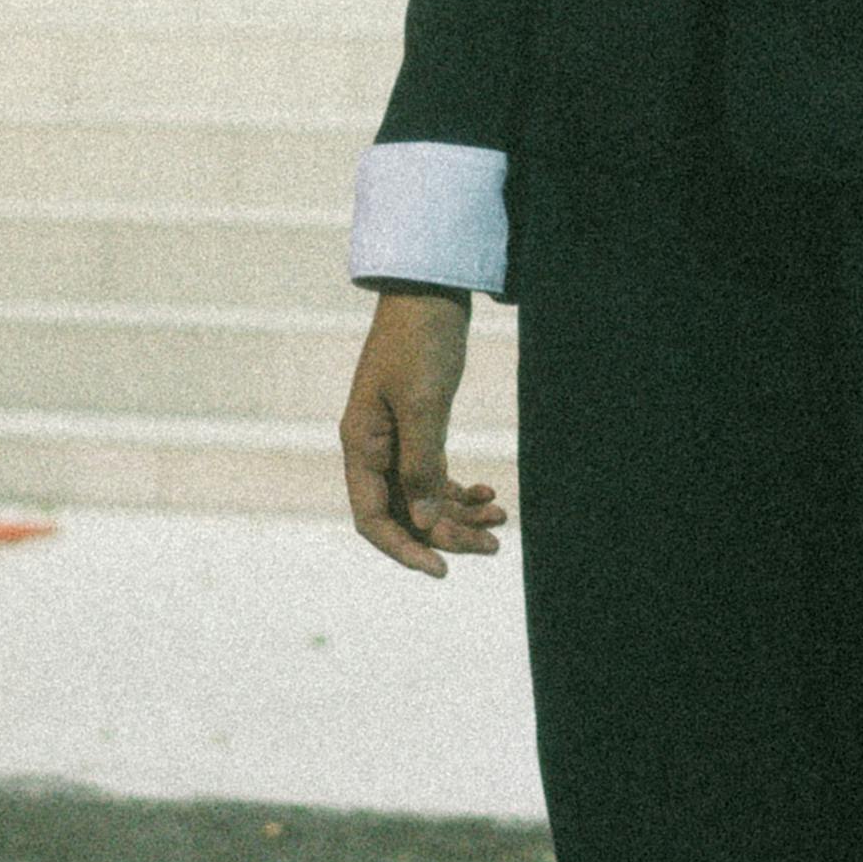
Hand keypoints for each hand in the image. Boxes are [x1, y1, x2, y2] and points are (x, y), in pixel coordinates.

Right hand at [340, 288, 502, 576]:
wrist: (430, 290)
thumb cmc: (420, 341)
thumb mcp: (422, 404)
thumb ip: (420, 464)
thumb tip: (422, 521)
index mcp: (360, 445)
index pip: (373, 519)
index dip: (405, 549)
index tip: (442, 570)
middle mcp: (372, 449)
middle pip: (403, 514)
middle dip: (446, 534)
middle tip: (493, 546)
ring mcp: (394, 439)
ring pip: (422, 498)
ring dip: (459, 515)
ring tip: (502, 522)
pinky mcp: (418, 428)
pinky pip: (434, 476)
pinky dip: (460, 490)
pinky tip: (490, 494)